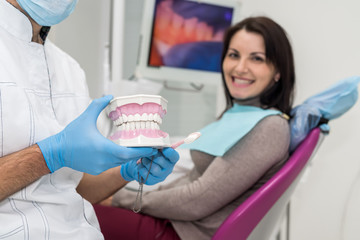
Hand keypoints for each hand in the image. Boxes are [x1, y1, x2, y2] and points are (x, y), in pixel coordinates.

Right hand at [37, 95, 156, 174]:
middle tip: (150, 146)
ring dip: (129, 156)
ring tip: (139, 148)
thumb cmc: (71, 135)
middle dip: (139, 153)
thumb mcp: (85, 117)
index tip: (153, 148)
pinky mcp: (96, 170)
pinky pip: (112, 165)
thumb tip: (109, 96)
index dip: (141, 151)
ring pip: (120, 163)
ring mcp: (100, 167)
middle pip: (127, 159)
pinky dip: (119, 159)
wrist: (57, 152)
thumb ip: (98, 105)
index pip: (128, 154)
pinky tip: (122, 152)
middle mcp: (104, 161)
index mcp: (104, 149)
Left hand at [120, 147, 178, 184]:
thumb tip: (157, 141)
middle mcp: (169, 169)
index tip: (163, 149)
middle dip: (152, 155)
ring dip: (146, 162)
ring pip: (154, 169)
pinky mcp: (153, 181)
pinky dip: (141, 168)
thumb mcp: (155, 148)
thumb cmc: (150, 154)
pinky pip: (146, 174)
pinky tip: (141, 165)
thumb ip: (159, 146)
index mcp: (171, 159)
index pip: (174, 156)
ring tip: (143, 159)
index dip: (169, 152)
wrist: (139, 164)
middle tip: (147, 152)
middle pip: (161, 161)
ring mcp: (161, 176)